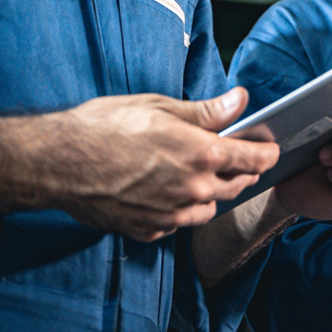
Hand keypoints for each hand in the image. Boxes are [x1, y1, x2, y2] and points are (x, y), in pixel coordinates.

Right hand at [56, 87, 279, 240]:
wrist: (61, 162)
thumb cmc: (107, 126)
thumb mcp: (160, 107)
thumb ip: (207, 111)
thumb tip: (240, 100)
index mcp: (201, 154)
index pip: (253, 159)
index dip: (267, 153)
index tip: (271, 148)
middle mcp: (193, 191)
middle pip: (236, 185)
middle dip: (241, 170)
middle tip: (233, 153)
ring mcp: (172, 216)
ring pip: (209, 209)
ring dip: (211, 192)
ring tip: (194, 171)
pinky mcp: (150, 231)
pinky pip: (178, 223)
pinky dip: (179, 208)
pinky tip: (163, 189)